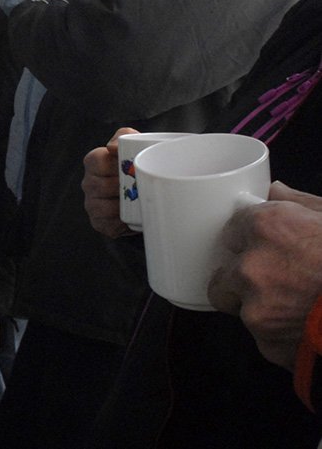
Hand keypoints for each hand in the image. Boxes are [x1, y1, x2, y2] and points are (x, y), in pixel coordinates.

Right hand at [81, 127, 139, 237]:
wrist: (151, 196)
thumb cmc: (139, 170)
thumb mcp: (135, 146)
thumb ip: (125, 136)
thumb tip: (113, 147)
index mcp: (94, 163)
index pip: (95, 160)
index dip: (113, 164)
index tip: (131, 168)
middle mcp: (89, 183)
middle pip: (99, 185)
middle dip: (122, 187)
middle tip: (141, 187)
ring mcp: (92, 204)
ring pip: (103, 206)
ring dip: (123, 206)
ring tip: (140, 202)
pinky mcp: (99, 222)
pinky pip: (107, 224)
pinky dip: (121, 223)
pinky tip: (132, 218)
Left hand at [207, 182, 321, 369]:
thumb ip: (300, 203)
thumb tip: (275, 190)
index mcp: (267, 228)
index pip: (232, 228)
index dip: (248, 239)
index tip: (260, 246)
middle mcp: (252, 266)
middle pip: (226, 272)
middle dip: (245, 277)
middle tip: (278, 281)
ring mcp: (256, 308)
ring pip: (239, 306)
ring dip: (259, 307)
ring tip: (297, 307)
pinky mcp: (267, 342)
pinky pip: (264, 337)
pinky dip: (280, 335)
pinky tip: (307, 328)